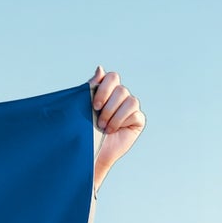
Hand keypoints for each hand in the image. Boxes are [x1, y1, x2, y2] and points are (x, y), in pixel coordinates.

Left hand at [89, 65, 143, 191]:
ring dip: (113, 114)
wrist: (90, 154)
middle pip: (120, 88)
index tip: (94, 104)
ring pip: (129, 99)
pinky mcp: (137, 120)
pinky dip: (121, 120)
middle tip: (97, 116)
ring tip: (103, 127)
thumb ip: (91, 88)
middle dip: (107, 103)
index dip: (104, 88)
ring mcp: (130, 108)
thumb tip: (100, 68)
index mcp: (107, 91)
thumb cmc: (84, 132)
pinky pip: (134, 112)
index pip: (111, 77)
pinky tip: (112, 130)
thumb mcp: (84, 108)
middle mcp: (120, 98)